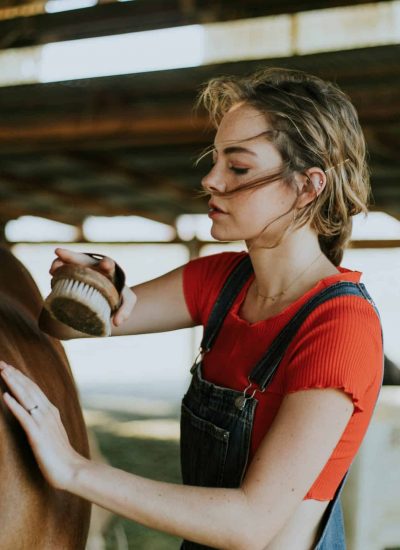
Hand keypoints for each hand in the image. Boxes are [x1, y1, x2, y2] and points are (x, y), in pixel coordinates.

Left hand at [0, 362, 85, 490]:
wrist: (72, 470)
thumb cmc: (61, 456)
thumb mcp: (52, 433)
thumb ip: (45, 421)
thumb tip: (37, 414)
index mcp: (51, 411)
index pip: (34, 389)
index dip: (21, 377)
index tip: (10, 367)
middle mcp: (47, 413)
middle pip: (29, 389)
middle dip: (14, 375)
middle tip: (1, 363)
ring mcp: (43, 423)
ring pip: (26, 398)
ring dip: (13, 384)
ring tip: (2, 372)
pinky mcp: (37, 435)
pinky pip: (24, 417)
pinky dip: (14, 406)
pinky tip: (5, 397)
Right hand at [50, 248, 135, 326]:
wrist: (107, 296)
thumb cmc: (119, 295)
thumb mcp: (127, 301)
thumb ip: (125, 309)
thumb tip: (116, 322)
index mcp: (108, 271)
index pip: (108, 265)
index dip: (106, 264)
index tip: (105, 265)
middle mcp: (92, 267)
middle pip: (81, 258)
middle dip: (71, 256)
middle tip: (60, 253)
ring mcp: (80, 270)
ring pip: (67, 262)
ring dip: (59, 262)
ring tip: (53, 269)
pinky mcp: (69, 276)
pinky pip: (61, 269)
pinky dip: (56, 270)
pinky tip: (52, 273)